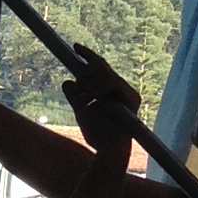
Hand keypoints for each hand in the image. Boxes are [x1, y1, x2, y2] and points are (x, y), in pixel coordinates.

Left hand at [66, 49, 139, 171]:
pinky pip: (111, 82)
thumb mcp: (80, 111)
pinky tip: (91, 99)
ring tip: (83, 100)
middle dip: (86, 75)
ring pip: (105, 73)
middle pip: (102, 66)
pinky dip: (98, 89)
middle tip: (78, 91)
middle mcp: (122, 88)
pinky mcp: (131, 97)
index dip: (88, 55)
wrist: (108, 151)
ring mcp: (128, 92)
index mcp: (111, 90)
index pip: (101, 66)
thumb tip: (67, 81)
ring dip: (90, 84)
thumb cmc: (97, 134)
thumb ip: (74, 96)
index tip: (75, 46)